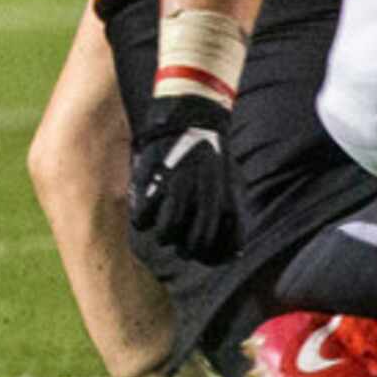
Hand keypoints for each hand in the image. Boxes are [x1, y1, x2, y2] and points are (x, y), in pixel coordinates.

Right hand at [130, 94, 241, 264]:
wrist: (190, 119)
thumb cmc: (212, 159)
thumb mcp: (231, 186)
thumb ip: (235, 220)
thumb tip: (235, 255)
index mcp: (223, 202)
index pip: (217, 249)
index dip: (208, 257)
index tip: (201, 251)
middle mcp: (202, 199)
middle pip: (191, 247)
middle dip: (184, 249)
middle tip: (180, 239)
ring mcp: (177, 191)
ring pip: (164, 236)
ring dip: (163, 235)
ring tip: (164, 224)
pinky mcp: (153, 182)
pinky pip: (142, 220)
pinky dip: (142, 220)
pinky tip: (146, 209)